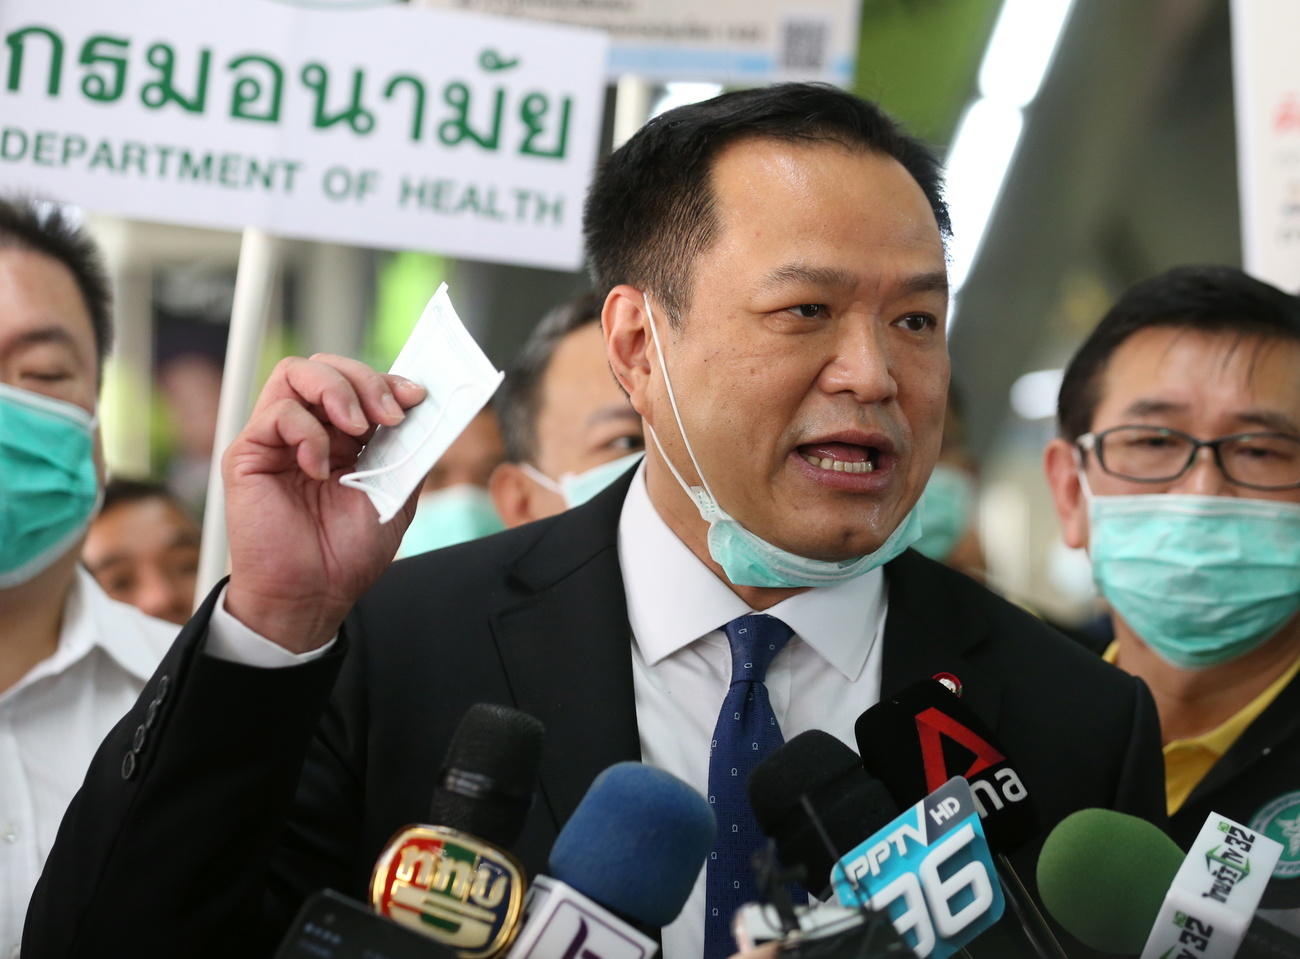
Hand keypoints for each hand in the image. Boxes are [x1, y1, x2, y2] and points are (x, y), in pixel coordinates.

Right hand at [222, 354, 426, 652]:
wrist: (314, 594)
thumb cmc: (348, 552)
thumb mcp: (395, 495)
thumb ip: (408, 452)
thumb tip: (429, 412)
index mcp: (344, 437)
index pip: (360, 383)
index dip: (388, 381)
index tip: (417, 396)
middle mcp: (309, 430)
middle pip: (327, 366)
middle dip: (365, 380)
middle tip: (389, 415)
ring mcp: (277, 438)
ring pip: (296, 373)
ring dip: (336, 390)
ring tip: (357, 429)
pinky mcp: (248, 454)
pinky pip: (276, 414)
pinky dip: (306, 432)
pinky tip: (320, 468)